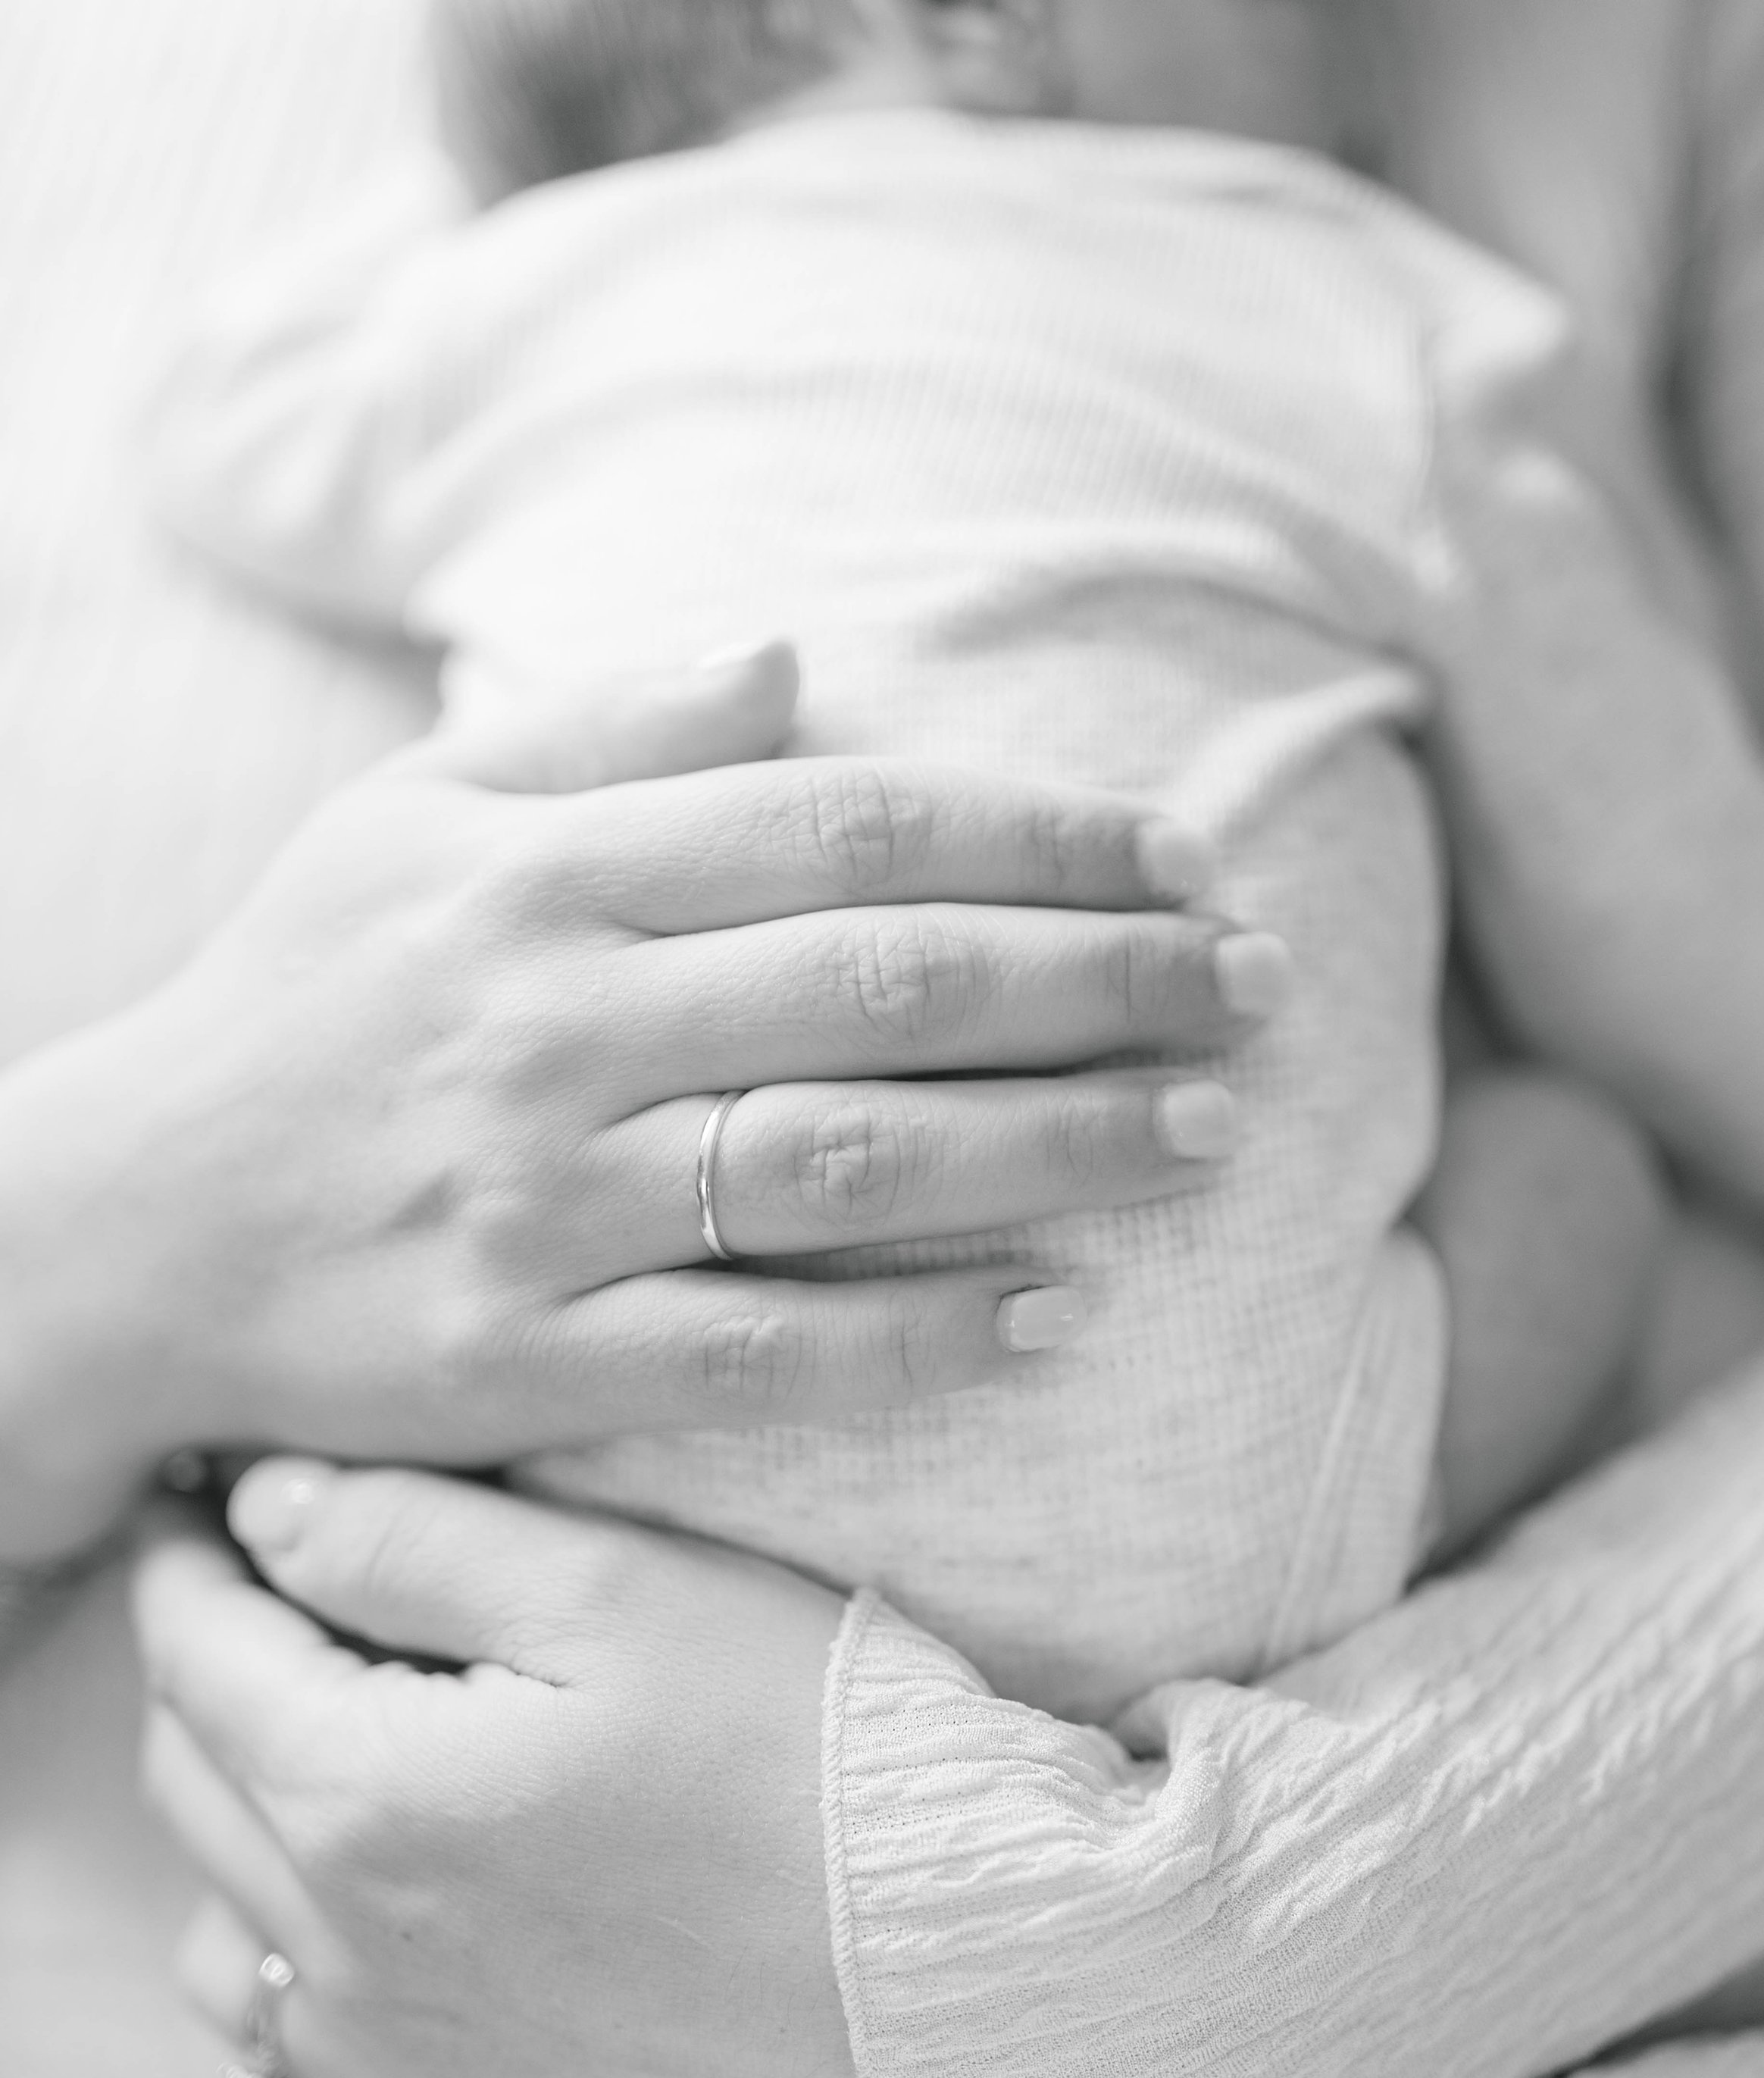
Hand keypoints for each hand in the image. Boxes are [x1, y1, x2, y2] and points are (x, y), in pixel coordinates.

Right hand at [0, 643, 1280, 1561]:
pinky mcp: (530, 1355)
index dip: (1043, 838)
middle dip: (1104, 981)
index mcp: (543, 869)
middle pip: (889, 984)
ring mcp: (545, 1197)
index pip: (848, 825)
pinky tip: (1061, 1311)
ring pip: (851, 1160)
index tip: (1184, 859)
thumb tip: (793, 658)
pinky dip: (924, 1333)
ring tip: (1208, 1136)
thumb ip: (603, 733)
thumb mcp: (411, 821)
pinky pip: (765, 1349)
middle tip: (1259, 993)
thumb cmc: (298, 1009)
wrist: (126, 1228)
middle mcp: (554, 1020)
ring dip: (1055, 1144)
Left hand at [133, 1456, 892, 2077]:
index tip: (209, 1512)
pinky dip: (334, 1976)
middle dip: (216, 1680)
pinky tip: (419, 1924)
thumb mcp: (624, 1589)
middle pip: (196, 1787)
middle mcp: (352, 1966)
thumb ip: (414, 1540)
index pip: (197, 1652)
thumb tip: (264, 1513)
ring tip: (341, 1770)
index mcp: (363, 1800)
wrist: (976, 1975)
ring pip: (234, 1943)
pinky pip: (337, 2063)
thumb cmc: (818, 1754)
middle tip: (280, 1609)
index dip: (192, 1562)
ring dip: (252, 1840)